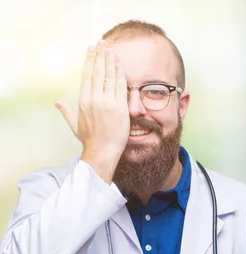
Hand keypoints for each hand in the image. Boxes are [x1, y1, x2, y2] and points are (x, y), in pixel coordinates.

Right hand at [56, 41, 129, 181]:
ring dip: (110, 61)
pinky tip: (120, 65)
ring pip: (109, 77)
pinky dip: (120, 75)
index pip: (87, 75)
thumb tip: (57, 103)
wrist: (102, 151)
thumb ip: (66, 111)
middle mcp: (94, 99)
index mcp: (83, 101)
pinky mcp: (120, 108)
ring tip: (111, 49)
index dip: (90, 60)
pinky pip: (121, 87)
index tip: (91, 49)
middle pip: (97, 72)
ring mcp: (107, 103)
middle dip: (100, 55)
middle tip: (102, 42)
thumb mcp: (75, 124)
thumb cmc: (89, 140)